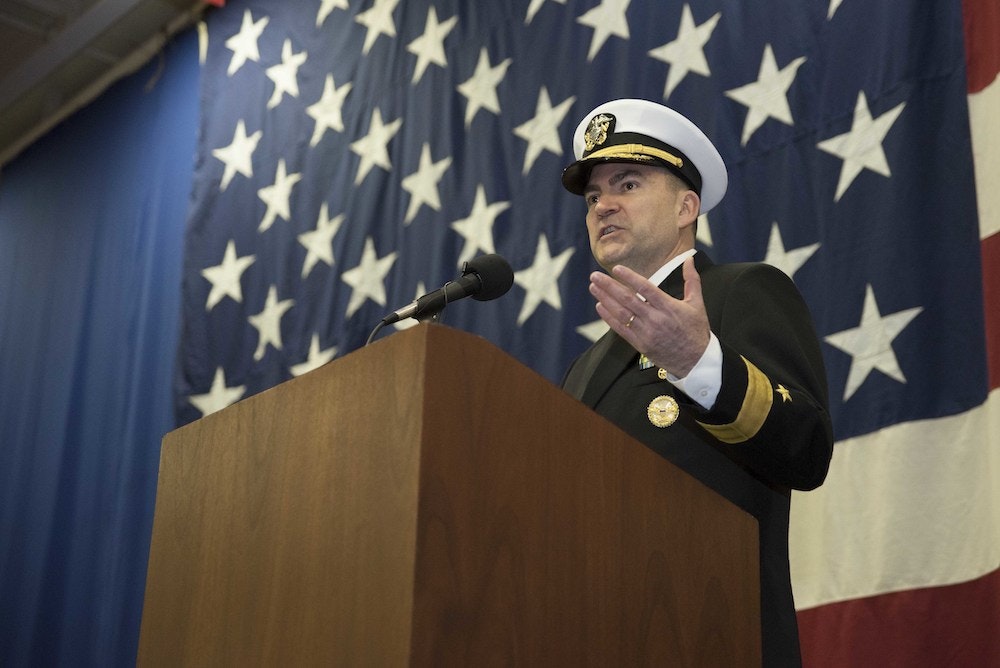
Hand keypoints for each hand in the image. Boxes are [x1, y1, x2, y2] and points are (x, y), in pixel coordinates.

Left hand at [590, 257, 710, 377]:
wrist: (695, 361)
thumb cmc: (696, 330)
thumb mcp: (697, 304)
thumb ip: (692, 280)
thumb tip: (689, 258)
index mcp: (669, 307)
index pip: (646, 288)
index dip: (630, 277)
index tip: (616, 268)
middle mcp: (655, 319)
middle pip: (628, 299)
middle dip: (609, 286)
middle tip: (595, 276)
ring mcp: (646, 332)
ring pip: (621, 313)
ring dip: (605, 299)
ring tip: (593, 287)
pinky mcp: (640, 344)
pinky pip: (621, 329)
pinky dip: (609, 318)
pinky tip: (600, 306)